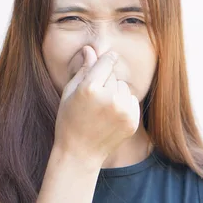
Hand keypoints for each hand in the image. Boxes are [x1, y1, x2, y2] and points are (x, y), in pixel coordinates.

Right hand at [53, 45, 139, 168]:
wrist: (80, 153)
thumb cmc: (69, 120)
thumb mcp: (70, 93)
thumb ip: (83, 70)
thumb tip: (90, 49)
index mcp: (90, 88)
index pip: (106, 62)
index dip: (107, 59)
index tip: (109, 57)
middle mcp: (109, 98)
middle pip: (114, 76)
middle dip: (106, 83)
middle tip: (94, 100)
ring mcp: (123, 111)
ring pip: (124, 88)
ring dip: (116, 94)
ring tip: (102, 110)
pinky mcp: (132, 121)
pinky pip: (132, 101)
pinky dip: (124, 106)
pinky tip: (111, 118)